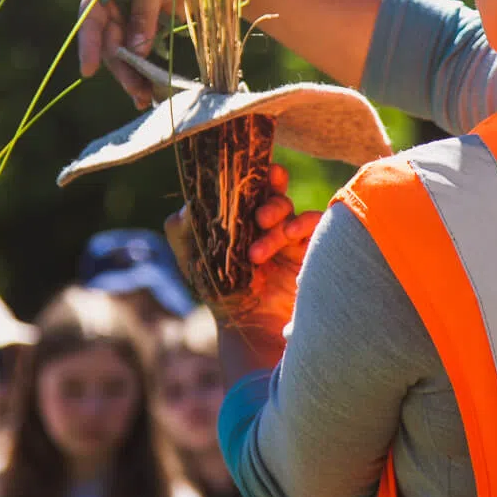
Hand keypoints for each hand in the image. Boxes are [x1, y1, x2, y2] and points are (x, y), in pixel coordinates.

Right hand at [76, 0, 180, 108]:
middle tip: (138, 92)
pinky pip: (137, 54)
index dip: (88, 44)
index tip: (88, 70)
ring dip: (132, 76)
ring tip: (145, 98)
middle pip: (108, 42)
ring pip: (122, 53)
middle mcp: (110, 2)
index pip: (91, 15)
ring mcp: (125, 17)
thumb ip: (143, 13)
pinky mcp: (142, 30)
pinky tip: (148, 92)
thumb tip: (133, 52)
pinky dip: (142, 72)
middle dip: (121, 69)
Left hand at [165, 163, 321, 333]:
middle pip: (274, 192)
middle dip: (269, 194)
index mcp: (241, 219)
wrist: (250, 327)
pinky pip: (314, 223)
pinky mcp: (309, 248)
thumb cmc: (221, 292)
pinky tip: (290, 234)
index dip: (252, 175)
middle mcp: (267, 223)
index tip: (253, 170)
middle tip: (260, 216)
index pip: (249, 187)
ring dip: (279, 213)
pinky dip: (304, 222)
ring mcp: (290, 235)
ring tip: (263, 235)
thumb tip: (186, 203)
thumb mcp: (193, 259)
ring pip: (291, 208)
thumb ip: (182, 230)